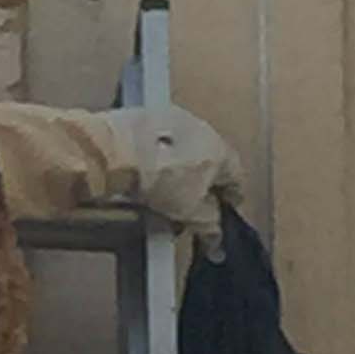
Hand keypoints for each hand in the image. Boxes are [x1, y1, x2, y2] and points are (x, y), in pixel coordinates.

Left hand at [106, 105, 241, 255]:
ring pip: (183, 153)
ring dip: (177, 173)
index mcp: (221, 150)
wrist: (118, 150)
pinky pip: (158, 143)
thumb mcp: (190, 212)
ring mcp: (173, 119)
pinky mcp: (146, 116)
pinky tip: (142, 176)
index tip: (221, 215)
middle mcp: (202, 129)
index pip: (236, 178)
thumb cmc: (160, 177)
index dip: (229, 201)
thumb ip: (209, 225)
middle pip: (209, 164)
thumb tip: (215, 237)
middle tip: (188, 211)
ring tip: (160, 196)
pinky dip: (155, 159)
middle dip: (200, 189)